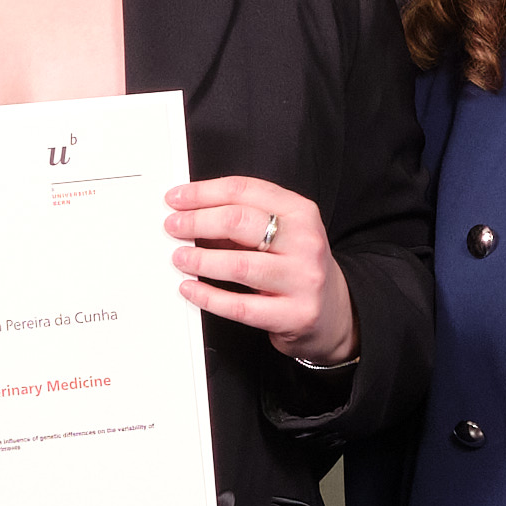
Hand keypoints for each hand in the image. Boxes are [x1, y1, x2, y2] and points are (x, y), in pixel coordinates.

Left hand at [166, 175, 355, 365]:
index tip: (177, 198)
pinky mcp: (294, 314)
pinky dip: (209, 297)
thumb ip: (242, 222)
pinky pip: (242, 306)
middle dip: (197, 222)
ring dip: (201, 260)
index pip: (245, 191)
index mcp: (301, 212)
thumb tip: (190, 213)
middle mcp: (306, 242)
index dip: (204, 192)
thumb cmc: (297, 267)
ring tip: (180, 258)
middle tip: (173, 226)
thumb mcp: (281, 234)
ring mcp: (303, 279)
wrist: (332, 313)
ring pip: (240, 265)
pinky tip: (191, 289)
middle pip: (240, 222)